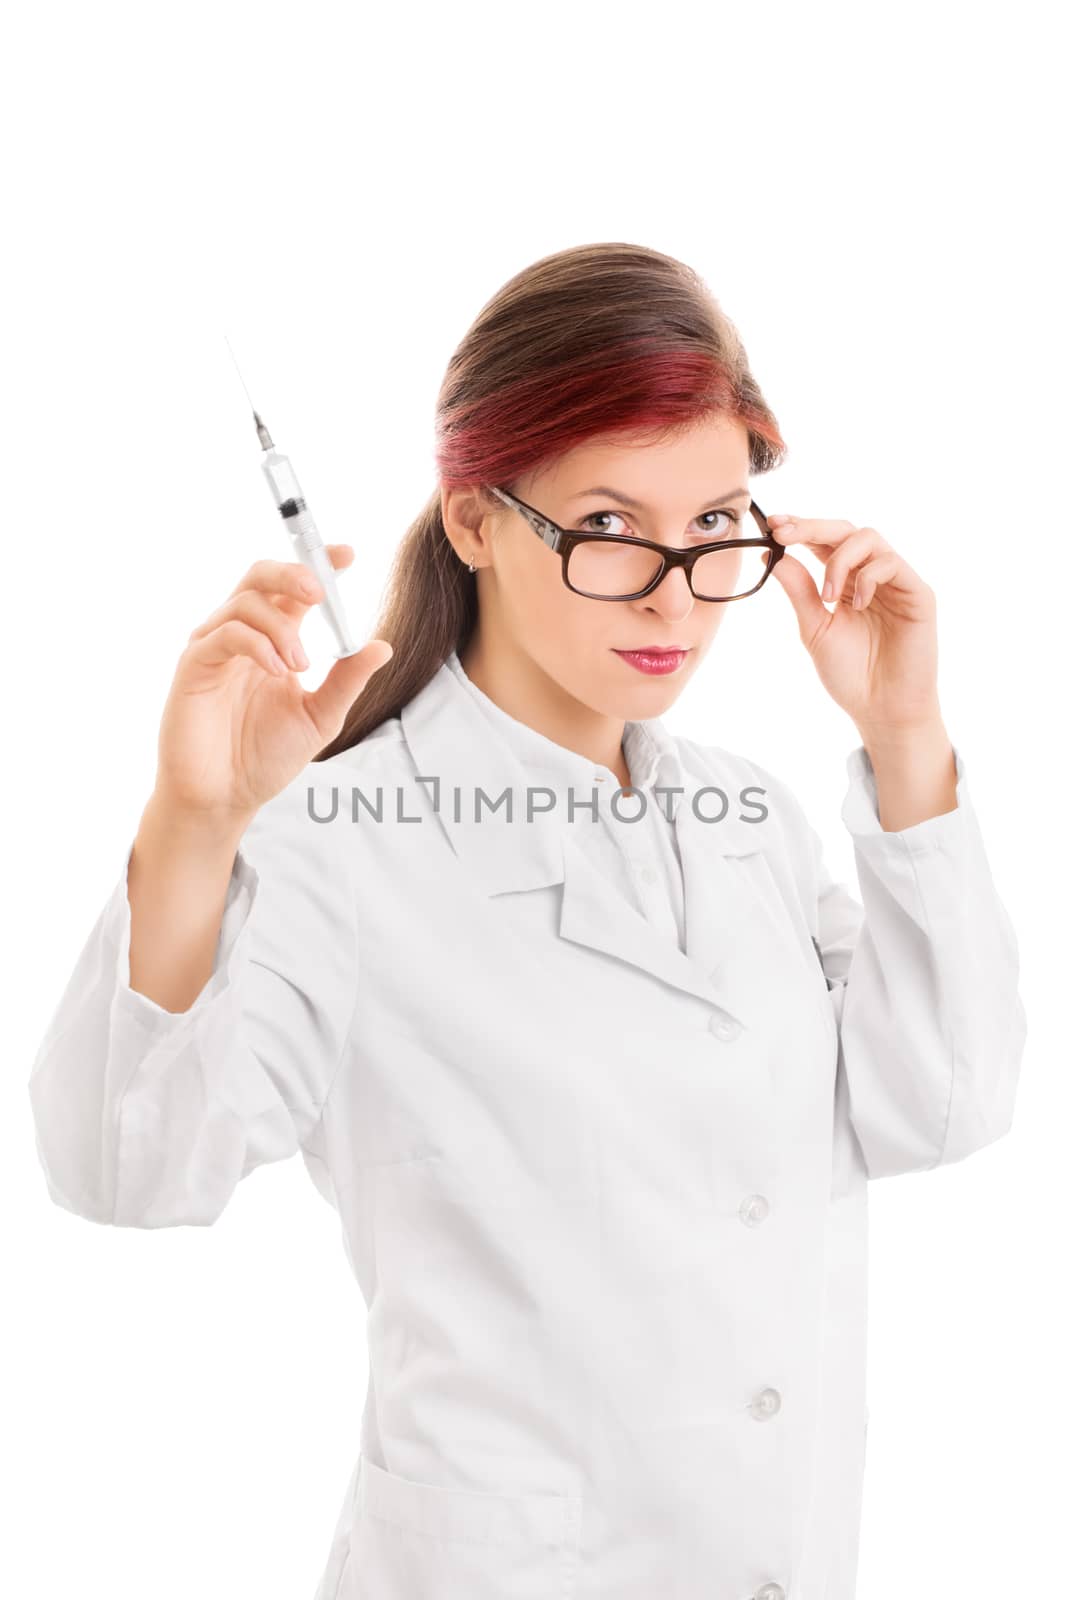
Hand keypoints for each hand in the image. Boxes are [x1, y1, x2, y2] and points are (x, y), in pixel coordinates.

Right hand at [153, 545, 393, 823]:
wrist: (226, 796)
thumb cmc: (266, 757)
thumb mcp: (321, 717)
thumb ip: (347, 681)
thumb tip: (382, 646)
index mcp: (274, 640)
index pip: (295, 589)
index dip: (320, 564)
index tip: (348, 555)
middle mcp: (243, 635)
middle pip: (261, 576)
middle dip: (294, 573)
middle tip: (320, 593)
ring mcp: (215, 647)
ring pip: (245, 602)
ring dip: (280, 626)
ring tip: (301, 664)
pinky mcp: (193, 666)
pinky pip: (224, 635)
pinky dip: (256, 643)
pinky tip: (278, 669)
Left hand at [766, 513, 942, 738]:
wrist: (881, 709)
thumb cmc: (851, 674)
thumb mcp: (815, 628)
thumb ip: (799, 591)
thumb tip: (772, 557)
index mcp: (846, 582)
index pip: (824, 543)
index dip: (800, 529)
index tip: (772, 525)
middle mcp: (871, 576)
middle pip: (845, 530)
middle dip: (812, 527)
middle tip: (784, 533)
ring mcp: (896, 582)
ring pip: (869, 538)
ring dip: (839, 560)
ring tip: (828, 597)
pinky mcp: (918, 593)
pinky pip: (892, 563)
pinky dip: (868, 577)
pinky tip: (858, 605)